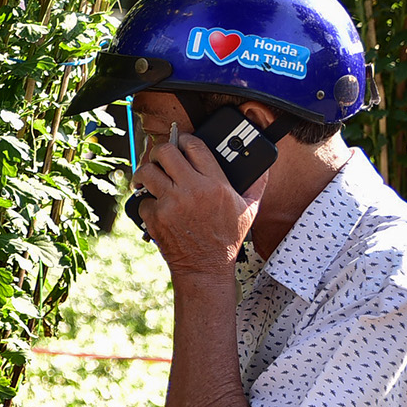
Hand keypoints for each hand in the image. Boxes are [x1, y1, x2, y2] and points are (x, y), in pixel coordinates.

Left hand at [134, 123, 264, 281]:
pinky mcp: (155, 217)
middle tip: (160, 157)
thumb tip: (263, 164)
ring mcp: (171, 204)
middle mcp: (192, 190)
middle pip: (165, 152)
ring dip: (145, 172)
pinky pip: (142, 199)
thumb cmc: (227, 238)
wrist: (205, 268)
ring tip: (149, 176)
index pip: (195, 146)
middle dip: (159, 150)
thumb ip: (257, 183)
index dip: (185, 138)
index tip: (181, 141)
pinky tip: (156, 207)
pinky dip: (146, 202)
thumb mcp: (249, 209)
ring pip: (147, 172)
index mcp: (216, 184)